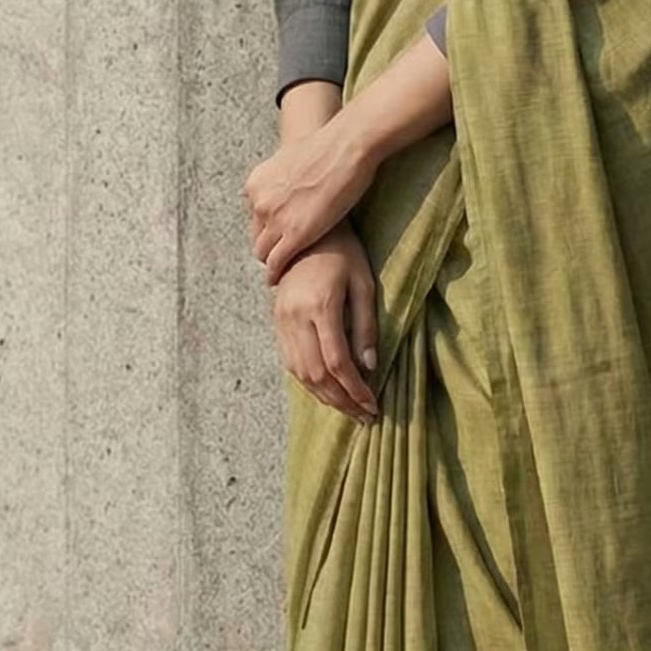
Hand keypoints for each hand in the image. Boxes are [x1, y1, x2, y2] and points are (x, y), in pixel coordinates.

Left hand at [244, 108, 375, 286]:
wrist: (345, 146)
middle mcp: (259, 201)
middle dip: (268, 246)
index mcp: (256, 183)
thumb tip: (292, 183)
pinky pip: (276, 263)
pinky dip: (276, 273)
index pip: (254, 217)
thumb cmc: (330, 148)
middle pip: (256, 236)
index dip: (267, 229)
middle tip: (281, 256)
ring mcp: (275, 219)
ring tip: (283, 270)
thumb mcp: (291, 159)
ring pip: (262, 252)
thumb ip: (284, 177)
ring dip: (272, 261)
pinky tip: (281, 279)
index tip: (277, 237)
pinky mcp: (294, 235)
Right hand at [271, 221, 379, 423]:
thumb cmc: (342, 253)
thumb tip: (369, 367)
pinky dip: (310, 383)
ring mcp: (282, 322)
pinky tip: (328, 391)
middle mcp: (296, 318)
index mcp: (320, 306)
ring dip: (326, 397)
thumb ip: (366, 326)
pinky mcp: (276, 322)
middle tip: (365, 417)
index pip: (338, 362)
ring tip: (349, 410)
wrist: (303, 233)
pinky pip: (290, 363)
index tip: (373, 406)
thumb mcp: (363, 284)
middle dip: (342, 401)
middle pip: (317, 375)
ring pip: (301, 374)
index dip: (355, 390)